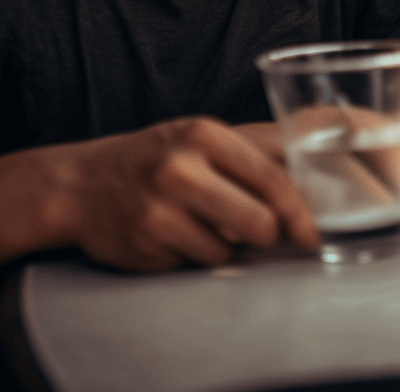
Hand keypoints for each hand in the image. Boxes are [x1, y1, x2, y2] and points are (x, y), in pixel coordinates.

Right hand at [55, 116, 317, 270]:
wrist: (82, 184)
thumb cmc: (160, 157)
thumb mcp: (205, 137)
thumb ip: (256, 153)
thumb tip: (317, 177)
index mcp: (205, 134)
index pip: (271, 178)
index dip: (300, 212)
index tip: (312, 234)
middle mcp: (180, 169)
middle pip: (259, 222)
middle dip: (270, 236)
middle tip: (265, 234)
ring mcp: (158, 210)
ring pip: (227, 251)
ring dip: (227, 247)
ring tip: (205, 223)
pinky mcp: (143, 247)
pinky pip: (194, 265)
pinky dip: (195, 256)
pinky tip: (176, 235)